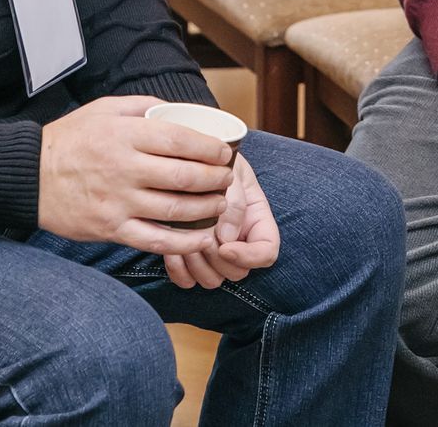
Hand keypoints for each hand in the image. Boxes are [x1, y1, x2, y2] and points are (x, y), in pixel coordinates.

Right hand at [37, 96, 234, 255]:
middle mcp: (124, 168)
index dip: (210, 148)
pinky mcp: (111, 228)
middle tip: (227, 178)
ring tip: (221, 203)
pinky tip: (203, 237)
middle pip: (184, 176)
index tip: (225, 152)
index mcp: (125, 135)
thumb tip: (179, 109)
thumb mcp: (104, 108)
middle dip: (215, 179)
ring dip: (207, 208)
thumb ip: (143, 106)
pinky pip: (156, 239)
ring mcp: (118, 201)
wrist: (29, 175)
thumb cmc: (69, 139)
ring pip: (176, 209)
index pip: (180, 141)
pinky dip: (184, 242)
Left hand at [164, 153, 280, 288]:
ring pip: (213, 281)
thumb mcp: (231, 172)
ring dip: (197, 265)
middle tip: (201, 236)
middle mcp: (239, 240)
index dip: (249, 257)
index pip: (266, 253)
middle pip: (238, 273)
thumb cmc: (215, 161)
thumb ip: (235, 201)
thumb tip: (227, 239)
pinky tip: (171, 250)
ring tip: (185, 239)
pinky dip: (179, 270)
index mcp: (256, 221)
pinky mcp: (189, 255)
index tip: (226, 246)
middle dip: (218, 260)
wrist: (188, 156)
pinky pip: (187, 279)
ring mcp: (214, 250)